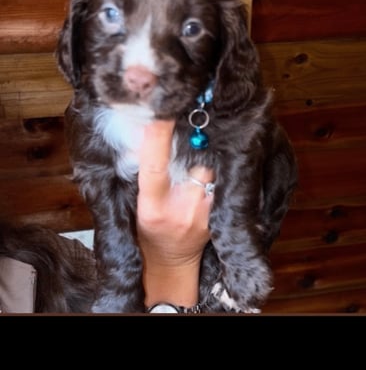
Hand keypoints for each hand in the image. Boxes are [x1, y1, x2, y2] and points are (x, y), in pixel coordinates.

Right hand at [136, 120, 213, 307]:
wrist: (172, 259)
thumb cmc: (149, 226)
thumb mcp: (136, 200)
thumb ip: (142, 168)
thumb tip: (144, 126)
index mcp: (152, 206)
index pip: (154, 165)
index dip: (158, 136)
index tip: (161, 110)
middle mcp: (182, 209)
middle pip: (193, 160)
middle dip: (193, 137)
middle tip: (193, 111)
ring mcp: (205, 213)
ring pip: (213, 167)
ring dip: (210, 148)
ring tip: (209, 128)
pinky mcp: (222, 214)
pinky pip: (226, 181)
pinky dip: (222, 165)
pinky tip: (222, 152)